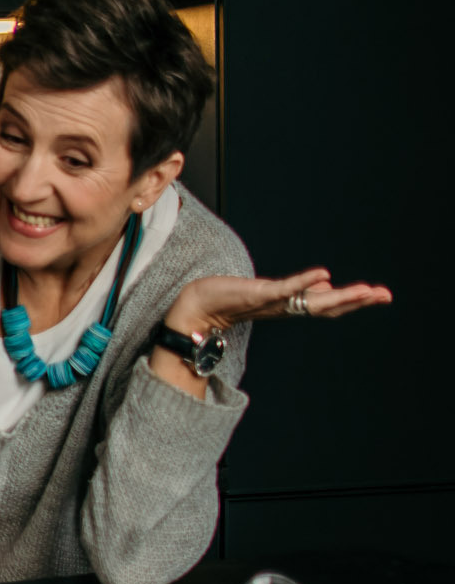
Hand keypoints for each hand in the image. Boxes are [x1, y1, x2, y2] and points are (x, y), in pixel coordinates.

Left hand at [169, 267, 392, 332]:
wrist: (197, 308)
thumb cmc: (231, 299)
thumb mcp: (271, 293)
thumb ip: (298, 291)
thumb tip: (325, 284)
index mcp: (291, 307)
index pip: (328, 304)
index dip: (354, 300)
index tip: (380, 295)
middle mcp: (286, 307)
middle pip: (327, 306)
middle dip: (357, 301)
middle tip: (385, 295)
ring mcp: (273, 301)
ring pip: (312, 301)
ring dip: (340, 297)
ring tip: (365, 290)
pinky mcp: (258, 293)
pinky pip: (285, 288)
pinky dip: (304, 282)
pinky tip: (324, 274)